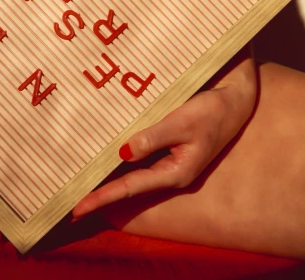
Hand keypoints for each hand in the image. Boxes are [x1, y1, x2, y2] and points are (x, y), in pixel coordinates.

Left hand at [72, 47, 256, 218]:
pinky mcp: (166, 146)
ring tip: (78, 185)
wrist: (235, 96)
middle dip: (99, 194)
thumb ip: (153, 136)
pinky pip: (136, 157)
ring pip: (129, 172)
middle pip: (127, 185)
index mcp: (176, 172)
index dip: (102, 198)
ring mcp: (168, 160)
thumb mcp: (184, 121)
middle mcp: (169, 170)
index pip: (130, 187)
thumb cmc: (213, 108)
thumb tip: (123, 153)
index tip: (77, 208)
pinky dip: (116, 160)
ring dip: (106, 177)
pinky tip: (99, 159)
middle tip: (69, 203)